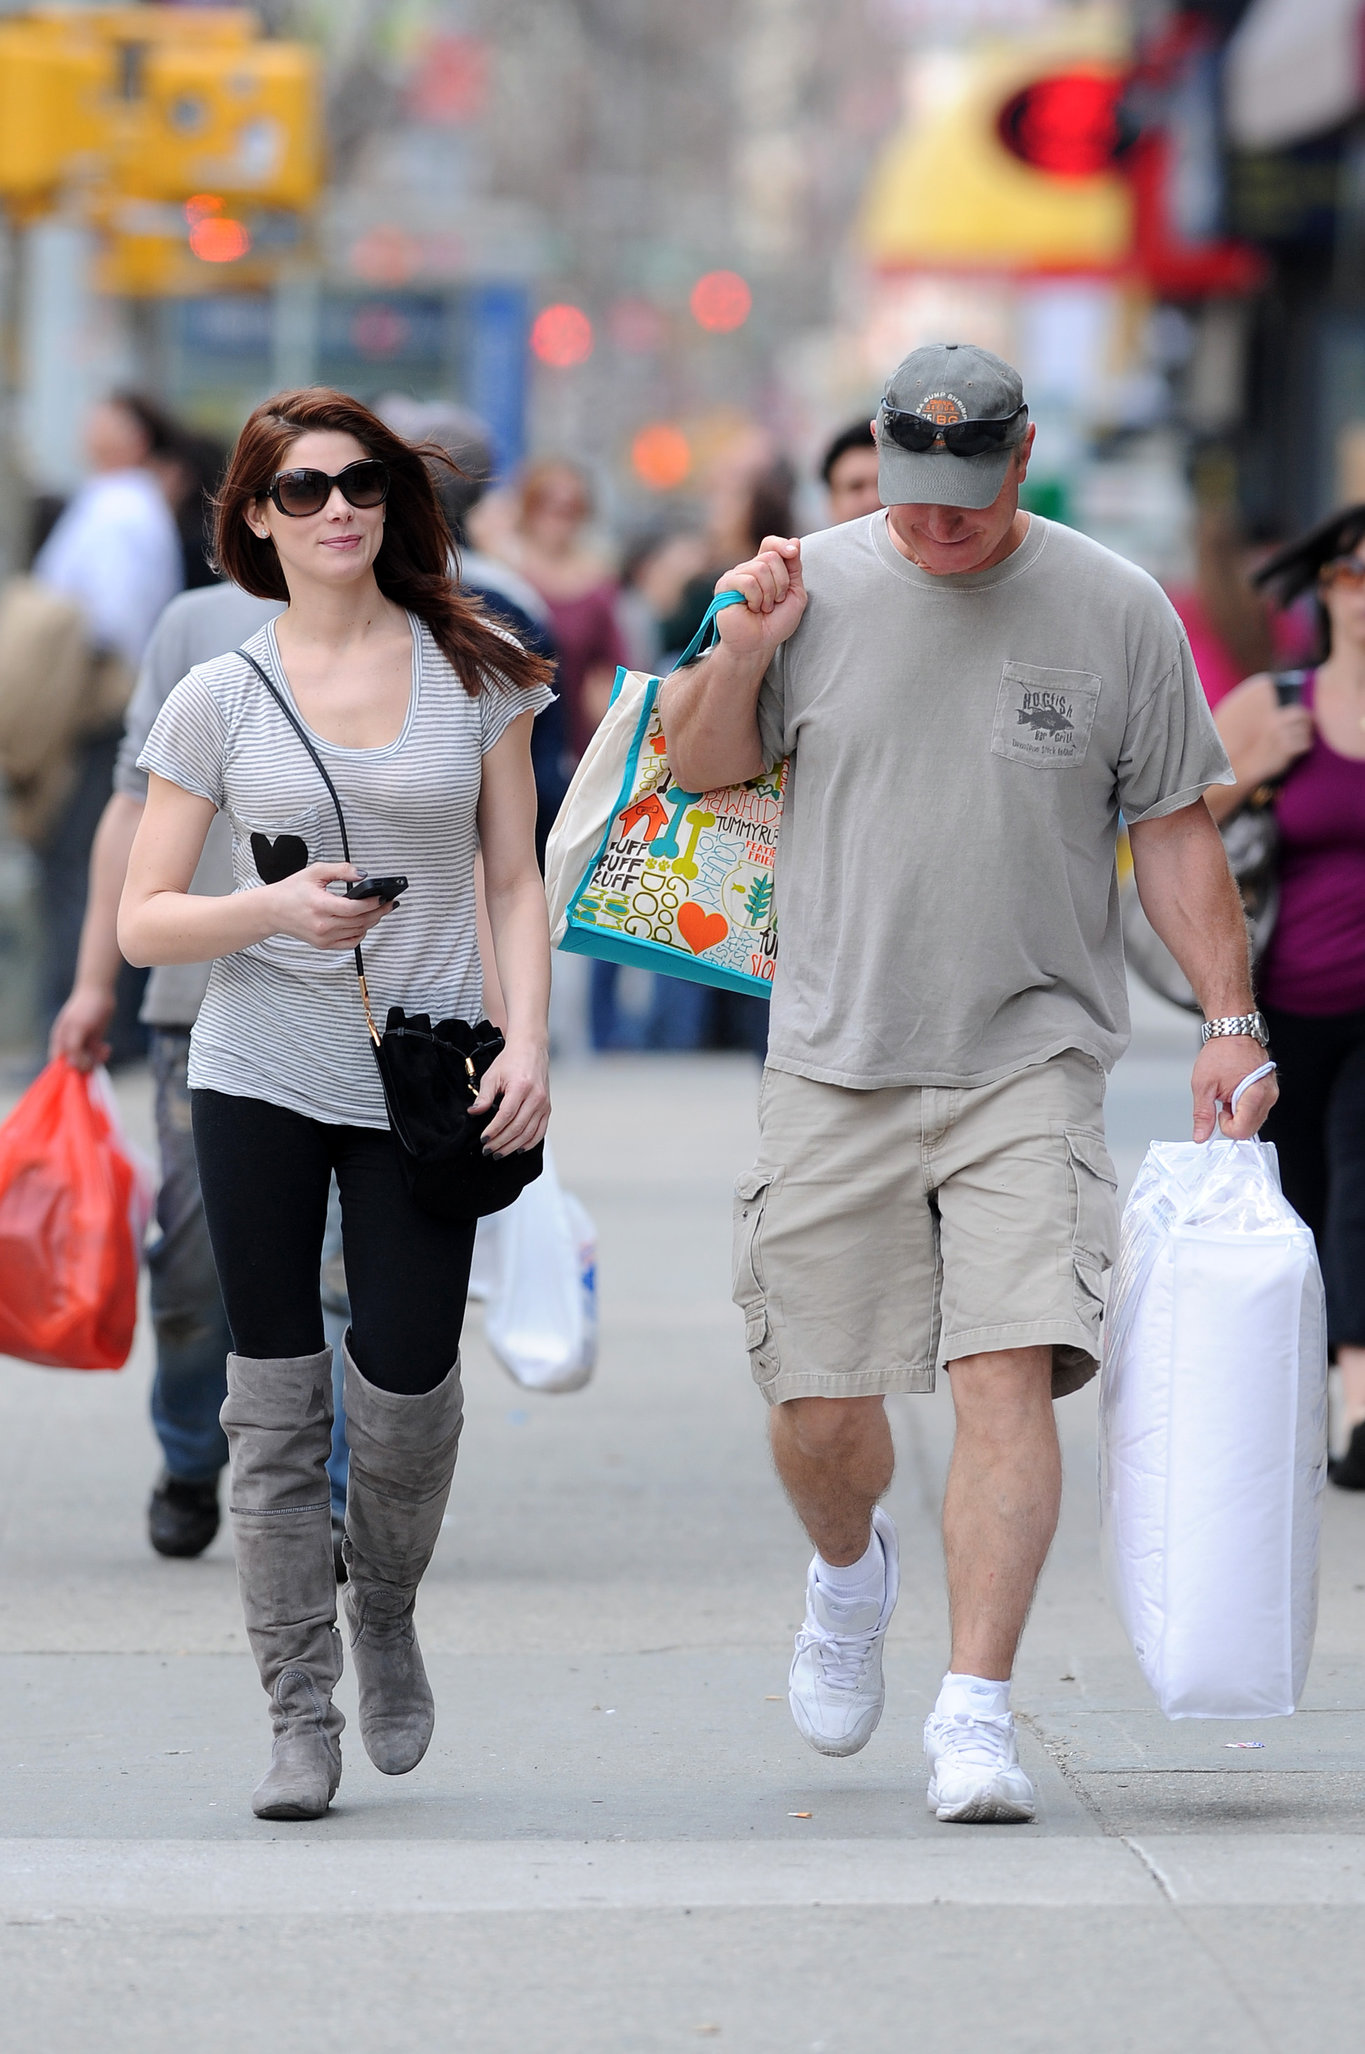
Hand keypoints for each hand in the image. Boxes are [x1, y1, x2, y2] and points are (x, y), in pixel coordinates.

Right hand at [49, 984, 116, 1070]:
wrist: (99, 992)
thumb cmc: (85, 1008)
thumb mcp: (78, 1028)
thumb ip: (73, 1047)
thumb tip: (72, 1064)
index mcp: (60, 1040)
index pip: (59, 1063)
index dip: (68, 1070)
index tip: (81, 1068)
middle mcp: (69, 1043)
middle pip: (75, 1065)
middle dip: (86, 1064)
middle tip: (95, 1057)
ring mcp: (82, 1042)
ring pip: (87, 1061)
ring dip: (96, 1060)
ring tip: (103, 1050)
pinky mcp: (94, 1039)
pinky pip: (96, 1055)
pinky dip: (102, 1055)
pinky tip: (107, 1047)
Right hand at [266, 862, 397, 951]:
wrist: (272, 910)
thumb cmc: (292, 890)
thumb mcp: (315, 872)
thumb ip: (341, 870)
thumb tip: (363, 874)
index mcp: (320, 905)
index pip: (354, 908)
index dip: (372, 903)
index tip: (383, 896)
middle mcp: (322, 925)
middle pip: (360, 921)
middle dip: (378, 911)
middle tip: (389, 903)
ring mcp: (323, 938)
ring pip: (358, 932)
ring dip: (372, 921)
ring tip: (379, 910)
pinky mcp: (323, 945)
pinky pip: (350, 943)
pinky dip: (360, 933)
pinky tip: (364, 923)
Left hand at [472, 1037, 549, 1156]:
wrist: (531, 1050)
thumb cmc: (511, 1061)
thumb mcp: (492, 1075)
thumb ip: (484, 1096)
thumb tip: (474, 1112)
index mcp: (521, 1087)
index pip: (506, 1115)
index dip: (494, 1130)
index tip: (483, 1139)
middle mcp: (536, 1097)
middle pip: (517, 1127)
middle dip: (501, 1142)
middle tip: (488, 1150)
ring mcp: (544, 1104)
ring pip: (528, 1133)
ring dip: (513, 1146)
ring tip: (499, 1152)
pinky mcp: (547, 1108)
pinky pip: (540, 1131)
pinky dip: (530, 1143)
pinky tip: (518, 1149)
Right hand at [715, 536, 806, 659]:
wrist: (759, 645)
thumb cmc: (775, 623)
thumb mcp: (795, 594)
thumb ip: (795, 568)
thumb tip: (794, 541)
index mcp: (764, 568)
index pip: (770, 544)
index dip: (781, 544)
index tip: (793, 553)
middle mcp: (748, 569)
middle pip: (771, 556)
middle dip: (781, 582)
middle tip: (776, 602)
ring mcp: (735, 576)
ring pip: (761, 568)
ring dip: (769, 593)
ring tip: (764, 608)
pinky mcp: (725, 586)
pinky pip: (748, 581)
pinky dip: (757, 598)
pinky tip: (752, 609)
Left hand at [1191, 1035, 1277, 1140]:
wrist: (1233, 1032)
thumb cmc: (1221, 1052)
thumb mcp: (1203, 1085)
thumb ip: (1203, 1114)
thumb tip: (1201, 1136)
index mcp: (1255, 1094)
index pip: (1242, 1131)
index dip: (1226, 1127)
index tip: (1219, 1113)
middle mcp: (1268, 1096)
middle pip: (1250, 1130)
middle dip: (1232, 1121)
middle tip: (1223, 1103)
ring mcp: (1271, 1093)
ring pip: (1254, 1122)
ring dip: (1238, 1114)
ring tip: (1229, 1094)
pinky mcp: (1270, 1090)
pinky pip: (1258, 1111)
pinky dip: (1244, 1107)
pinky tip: (1236, 1093)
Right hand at [1248, 703, 1312, 785]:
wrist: (1250, 765)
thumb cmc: (1262, 749)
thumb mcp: (1269, 731)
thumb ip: (1282, 723)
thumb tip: (1306, 716)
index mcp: (1273, 719)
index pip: (1298, 711)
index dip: (1308, 716)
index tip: (1310, 722)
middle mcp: (1277, 726)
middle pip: (1304, 721)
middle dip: (1309, 727)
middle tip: (1307, 734)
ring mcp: (1281, 738)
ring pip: (1306, 734)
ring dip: (1306, 739)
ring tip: (1300, 745)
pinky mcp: (1286, 750)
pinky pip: (1305, 745)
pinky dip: (1305, 748)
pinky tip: (1298, 752)